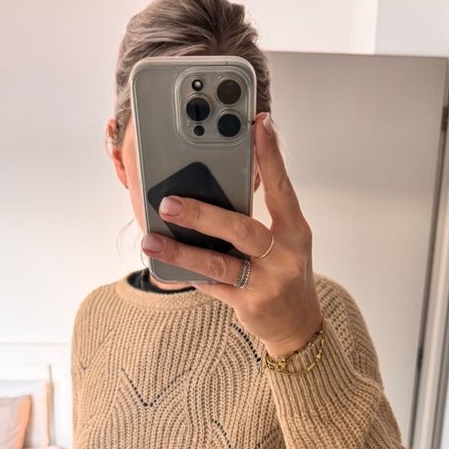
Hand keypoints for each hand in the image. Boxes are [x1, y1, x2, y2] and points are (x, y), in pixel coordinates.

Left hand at [140, 111, 322, 355]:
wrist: (297, 325)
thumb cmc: (284, 273)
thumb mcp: (285, 241)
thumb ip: (260, 215)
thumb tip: (214, 185)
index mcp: (295, 231)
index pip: (281, 188)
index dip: (270, 156)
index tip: (257, 123)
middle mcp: (283, 256)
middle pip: (241, 229)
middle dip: (202, 215)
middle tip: (168, 202)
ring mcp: (267, 283)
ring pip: (219, 263)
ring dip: (181, 251)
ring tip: (150, 241)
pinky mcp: (248, 304)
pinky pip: (211, 286)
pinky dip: (187, 273)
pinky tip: (164, 264)